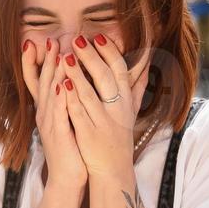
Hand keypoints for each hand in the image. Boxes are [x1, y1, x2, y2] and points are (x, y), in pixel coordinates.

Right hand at [22, 37, 86, 191]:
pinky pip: (59, 112)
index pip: (37, 81)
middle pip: (43, 81)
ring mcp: (49, 124)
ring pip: (50, 93)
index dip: (34, 62)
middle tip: (50, 39)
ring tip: (57, 53)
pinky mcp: (58, 135)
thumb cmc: (71, 149)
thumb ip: (66, 102)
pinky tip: (65, 84)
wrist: (68, 178)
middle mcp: (44, 114)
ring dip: (53, 72)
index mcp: (46, 110)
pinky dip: (61, 97)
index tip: (37, 42)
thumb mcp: (66, 121)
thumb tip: (69, 82)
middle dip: (46, 59)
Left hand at [58, 33, 150, 176]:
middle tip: (77, 39)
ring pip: (89, 94)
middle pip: (105, 78)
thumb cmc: (119, 138)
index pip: (120, 71)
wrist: (113, 171)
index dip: (110, 53)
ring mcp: (103, 122)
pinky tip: (61, 84)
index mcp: (126, 101)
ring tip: (65, 56)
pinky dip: (70, 98)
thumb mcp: (132, 112)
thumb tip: (148, 63)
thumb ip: (138, 87)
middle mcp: (117, 110)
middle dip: (91, 57)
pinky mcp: (88, 134)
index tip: (98, 36)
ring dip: (77, 73)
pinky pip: (78, 113)